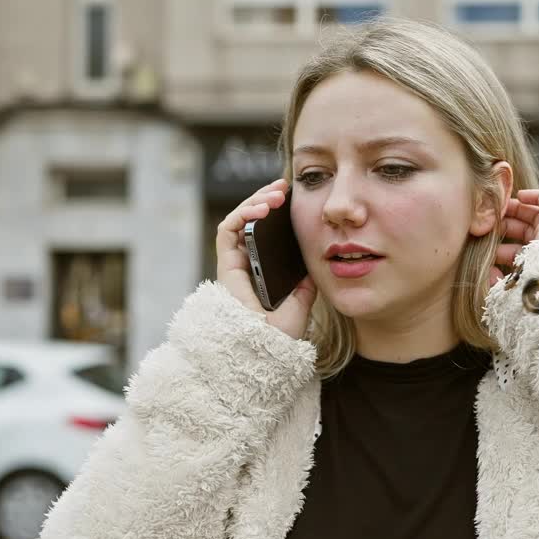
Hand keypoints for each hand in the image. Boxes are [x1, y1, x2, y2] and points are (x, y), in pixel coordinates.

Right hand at [215, 179, 317, 339]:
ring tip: (275, 196)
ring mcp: (233, 266)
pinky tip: (262, 209)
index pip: (262, 233)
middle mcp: (244, 267)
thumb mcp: (301, 303)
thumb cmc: (281, 336)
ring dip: (253, 202)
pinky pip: (227, 231)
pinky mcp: (225, 267)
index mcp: (260, 272)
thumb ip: (303, 284)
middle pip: (248, 223)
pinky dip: (242, 214)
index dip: (273, 212)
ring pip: (236, 222)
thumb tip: (313, 263)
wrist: (267, 351)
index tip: (291, 196)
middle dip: (264, 199)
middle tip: (283, 187)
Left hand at [490, 189, 538, 286]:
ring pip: (536, 218)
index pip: (515, 251)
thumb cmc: (523, 291)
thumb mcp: (503, 287)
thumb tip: (489, 273)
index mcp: (531, 269)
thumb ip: (495, 280)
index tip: (484, 232)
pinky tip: (520, 195)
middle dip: (505, 222)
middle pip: (524, 231)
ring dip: (516, 209)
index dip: (500, 240)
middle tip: (489, 216)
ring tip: (499, 206)